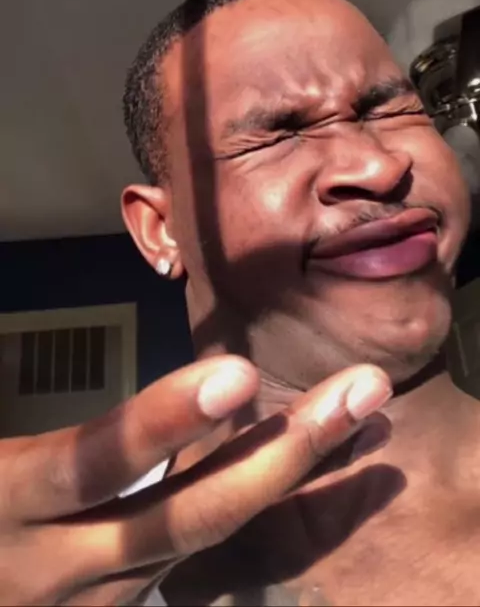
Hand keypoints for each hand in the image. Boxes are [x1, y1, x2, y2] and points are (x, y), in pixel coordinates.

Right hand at [0, 356, 390, 604]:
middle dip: (282, 457)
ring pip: (212, 544)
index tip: (239, 373)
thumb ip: (73, 435)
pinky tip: (322, 464)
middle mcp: (67, 569)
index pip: (93, 464)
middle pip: (187, 520)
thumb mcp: (5, 465)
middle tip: (364, 391)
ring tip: (365, 420)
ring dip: (294, 482)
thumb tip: (163, 384)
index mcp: (18, 504)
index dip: (162, 422)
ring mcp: (104, 603)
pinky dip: (269, 510)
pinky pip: (207, 561)